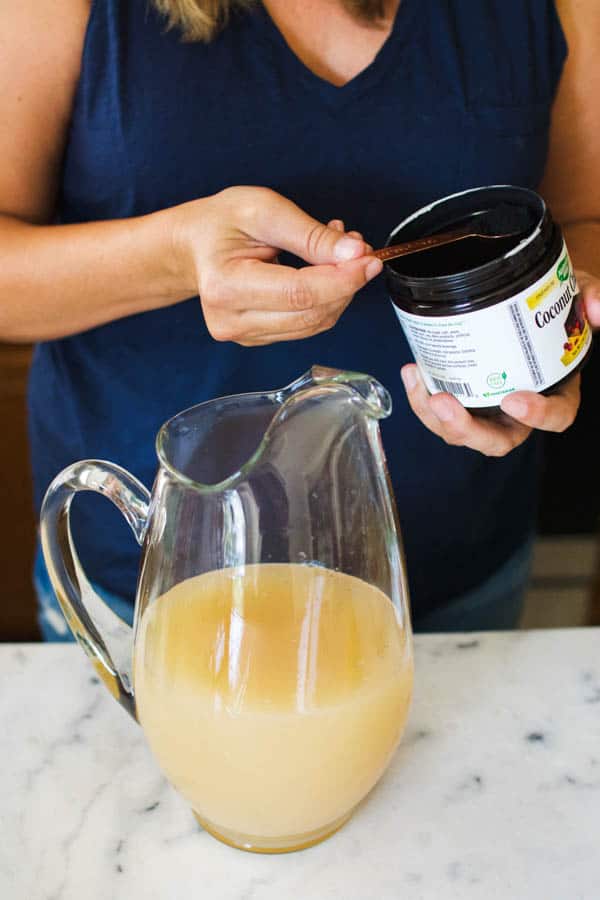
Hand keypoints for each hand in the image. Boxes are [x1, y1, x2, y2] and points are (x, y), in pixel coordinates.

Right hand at [172, 186, 381, 345]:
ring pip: (314, 324)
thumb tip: (355, 256)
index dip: (342, 279)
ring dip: (339, 291)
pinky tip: (322, 272)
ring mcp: (244, 336)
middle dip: (346, 284)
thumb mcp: (264, 210)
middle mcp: (232, 321)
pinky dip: (325, 300)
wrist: (191, 247)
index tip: (369, 259)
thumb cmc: (220, 223)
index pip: (300, 294)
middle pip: (311, 314)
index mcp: (226, 286)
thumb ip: (311, 235)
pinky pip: (306, 325)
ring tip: (338, 254)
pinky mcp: (257, 339)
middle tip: (358, 249)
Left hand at [400, 269, 599, 456]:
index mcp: (557, 393)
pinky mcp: (461, 399)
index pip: (556, 417)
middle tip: (443, 402)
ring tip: (417, 380)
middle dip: (466, 428)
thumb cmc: (555, 306)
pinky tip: (412, 371)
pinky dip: (421, 397)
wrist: (524, 299)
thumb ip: (590, 298)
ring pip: (460, 432)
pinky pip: (439, 413)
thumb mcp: (578, 294)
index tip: (514, 399)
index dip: (537, 416)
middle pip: (496, 440)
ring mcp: (488, 409)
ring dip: (433, 415)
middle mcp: (520, 411)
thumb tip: (598, 308)